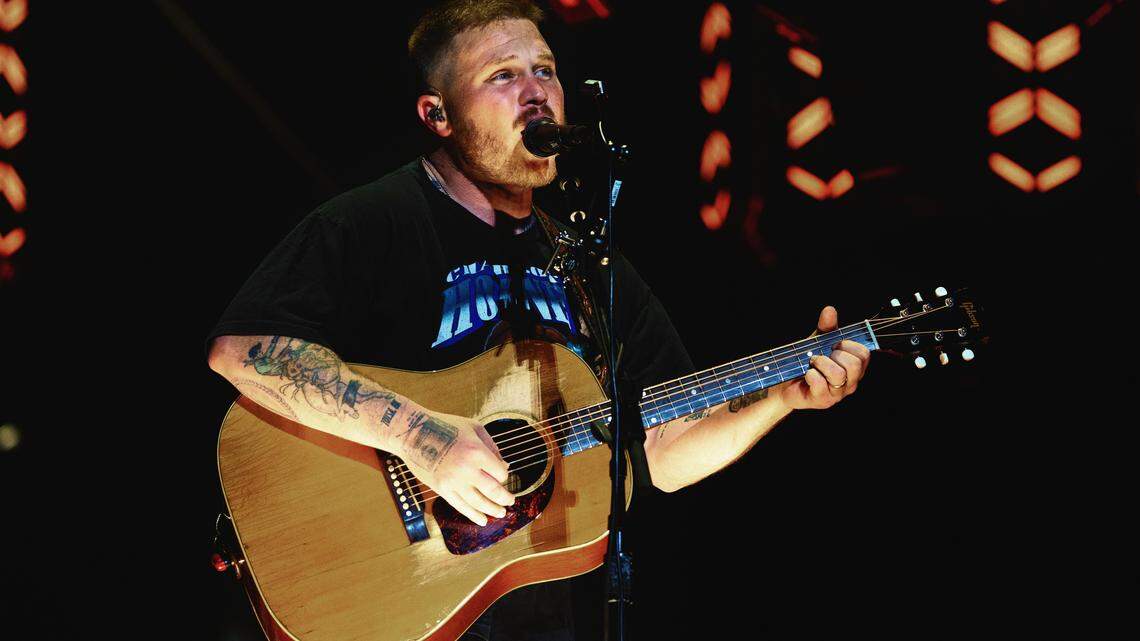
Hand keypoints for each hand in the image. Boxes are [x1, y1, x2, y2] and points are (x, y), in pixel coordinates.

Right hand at [392, 406, 514, 525]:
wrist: (413, 432)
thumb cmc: (445, 425)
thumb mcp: (473, 427)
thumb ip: (491, 446)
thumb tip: (504, 466)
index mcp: (477, 451)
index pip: (500, 473)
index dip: (504, 476)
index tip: (502, 476)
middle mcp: (467, 469)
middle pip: (493, 491)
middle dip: (505, 499)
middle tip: (510, 502)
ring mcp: (453, 481)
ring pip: (478, 502)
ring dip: (492, 510)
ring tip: (500, 513)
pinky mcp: (441, 489)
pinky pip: (461, 506)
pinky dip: (473, 515)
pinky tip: (483, 520)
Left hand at [778, 305, 869, 410]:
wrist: (785, 383)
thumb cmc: (807, 362)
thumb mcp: (818, 342)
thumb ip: (826, 327)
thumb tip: (830, 310)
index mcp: (855, 368)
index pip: (864, 354)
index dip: (849, 345)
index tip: (834, 344)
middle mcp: (850, 383)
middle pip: (855, 365)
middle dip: (836, 354)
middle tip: (822, 355)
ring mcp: (837, 394)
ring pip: (838, 375)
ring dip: (822, 363)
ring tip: (812, 363)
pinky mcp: (822, 401)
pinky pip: (820, 384)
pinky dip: (811, 374)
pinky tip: (807, 374)